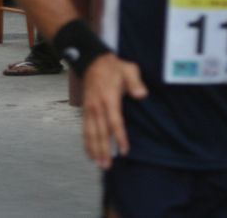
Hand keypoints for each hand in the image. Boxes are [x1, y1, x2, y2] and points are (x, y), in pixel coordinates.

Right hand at [81, 53, 147, 169]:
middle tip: (107, 165)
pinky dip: (86, 142)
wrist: (92, 61)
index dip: (119, 137)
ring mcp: (89, 109)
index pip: (115, 122)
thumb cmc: (113, 67)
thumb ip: (135, 82)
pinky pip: (84, 129)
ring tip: (98, 163)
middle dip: (103, 150)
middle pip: (100, 132)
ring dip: (93, 149)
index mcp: (109, 98)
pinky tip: (89, 153)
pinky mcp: (85, 110)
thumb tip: (142, 95)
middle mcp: (97, 106)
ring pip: (90, 133)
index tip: (124, 151)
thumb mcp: (128, 70)